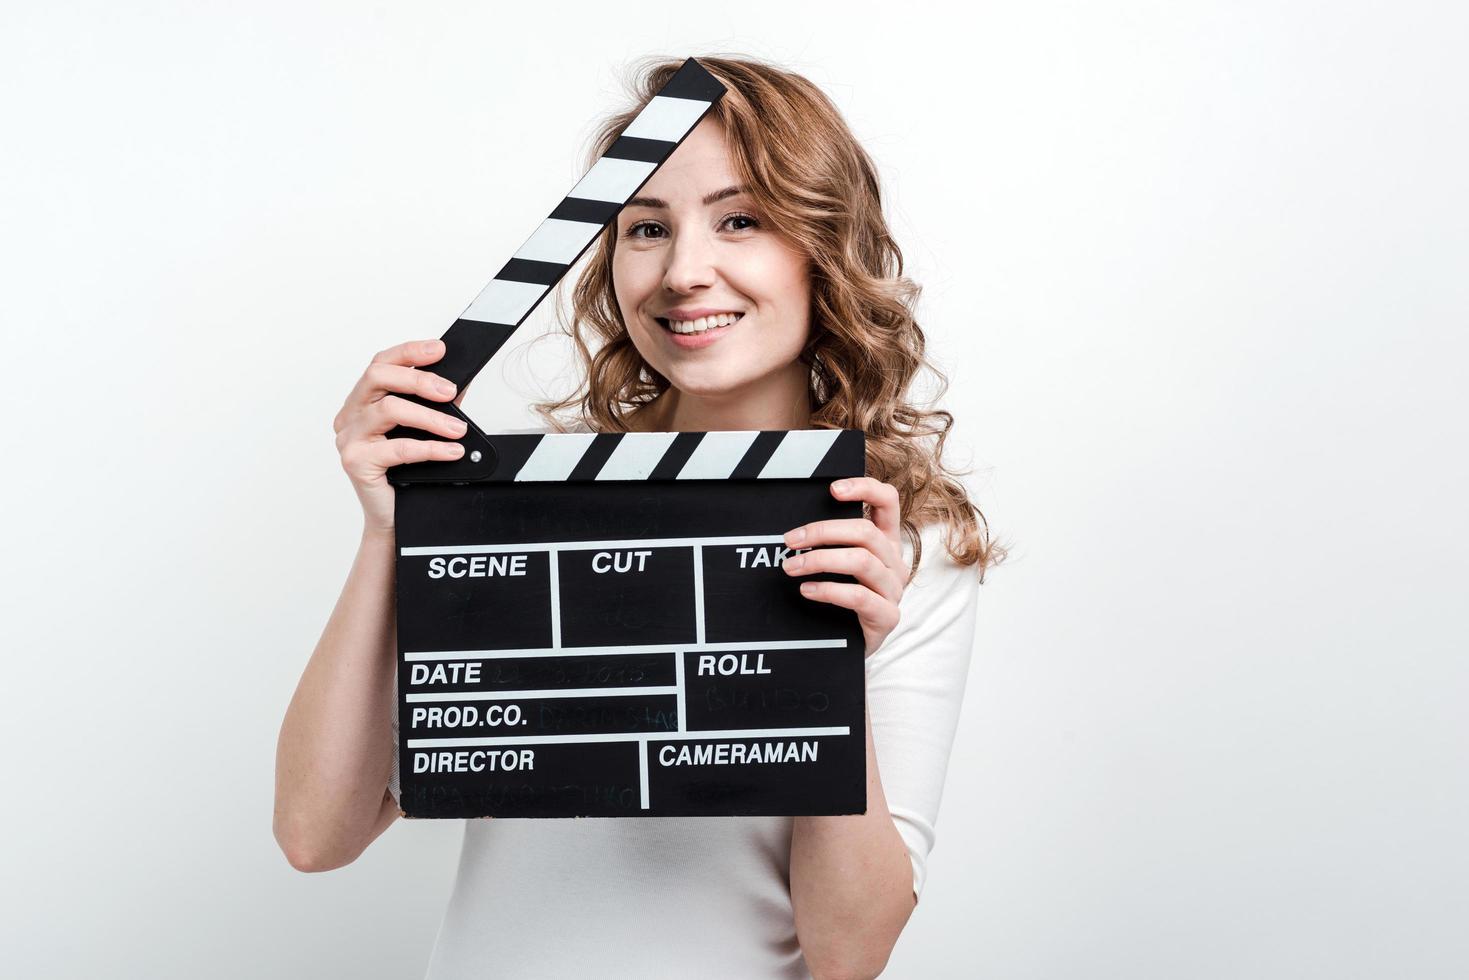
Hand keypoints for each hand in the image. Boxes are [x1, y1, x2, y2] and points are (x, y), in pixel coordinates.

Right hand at [332, 338, 467, 532]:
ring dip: (430, 417)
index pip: (381, 364)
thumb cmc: (406, 474)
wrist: (394, 519)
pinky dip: (430, 448)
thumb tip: (461, 382)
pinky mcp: (355, 461)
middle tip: (450, 391)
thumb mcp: (423, 432)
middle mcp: (350, 415)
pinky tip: (452, 451)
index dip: (409, 352)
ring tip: (458, 428)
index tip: (439, 349)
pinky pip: (397, 447)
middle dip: (419, 379)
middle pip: (378, 377)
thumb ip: (436, 406)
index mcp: (362, 402)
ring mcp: (348, 438)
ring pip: (388, 409)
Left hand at [782, 477, 906, 656]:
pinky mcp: (887, 617)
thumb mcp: (839, 564)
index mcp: (885, 541)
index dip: (864, 488)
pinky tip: (807, 590)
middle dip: (822, 532)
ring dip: (820, 560)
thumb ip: (830, 542)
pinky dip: (828, 590)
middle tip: (790, 540)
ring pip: (861, 561)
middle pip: (866, 532)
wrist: (848, 649)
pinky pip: (858, 596)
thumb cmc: (840, 600)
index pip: (888, 501)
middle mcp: (894, 562)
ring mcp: (893, 590)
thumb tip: (796, 526)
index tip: (832, 489)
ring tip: (791, 567)